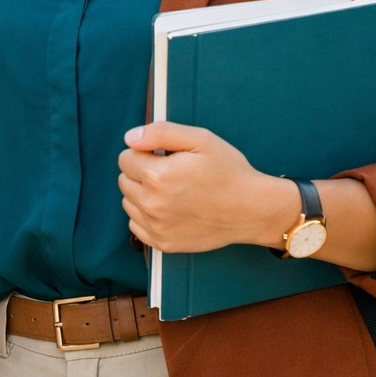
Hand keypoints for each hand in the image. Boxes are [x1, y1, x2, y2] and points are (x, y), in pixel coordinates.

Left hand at [118, 121, 286, 253]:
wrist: (251, 209)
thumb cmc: (228, 171)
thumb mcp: (200, 139)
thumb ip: (160, 133)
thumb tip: (130, 138)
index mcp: (158, 176)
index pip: (125, 158)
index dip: (145, 152)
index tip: (165, 156)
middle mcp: (152, 204)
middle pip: (124, 180)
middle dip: (141, 172)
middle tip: (171, 172)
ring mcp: (156, 227)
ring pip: (128, 202)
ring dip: (142, 194)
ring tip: (172, 191)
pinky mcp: (163, 243)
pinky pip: (136, 225)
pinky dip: (146, 216)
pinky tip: (170, 209)